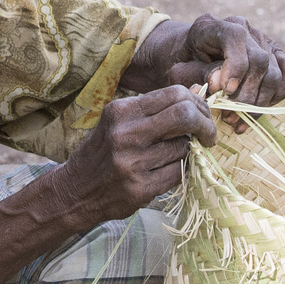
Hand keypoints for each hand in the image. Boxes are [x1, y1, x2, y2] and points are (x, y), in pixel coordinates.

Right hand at [55, 85, 216, 226]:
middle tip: (208, 135)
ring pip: (184, 147)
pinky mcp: (140, 188)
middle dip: (205, 124)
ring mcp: (132, 163)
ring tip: (176, 155)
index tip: (203, 115)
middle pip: (184, 115)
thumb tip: (199, 91)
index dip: (197, 103)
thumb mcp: (119, 122)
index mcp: (121, 111)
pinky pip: (178, 172)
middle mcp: (125, 134)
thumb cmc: (103, 152)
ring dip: (188, 151)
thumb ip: (155, 109)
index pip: (174, 94)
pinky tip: (170, 169)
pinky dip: (182, 170)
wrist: (75, 192)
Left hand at [119, 14, 284, 131]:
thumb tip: (220, 84)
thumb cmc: (178, 65)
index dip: (235, 67)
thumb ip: (197, 74)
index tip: (224, 92)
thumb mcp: (177, 71)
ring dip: (259, 102)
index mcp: (212, 25)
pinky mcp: (274, 53)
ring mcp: (261, 39)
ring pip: (275, 72)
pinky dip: (278, 93)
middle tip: (229, 118)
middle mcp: (242, 27)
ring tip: (238, 120)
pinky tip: (257, 107)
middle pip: (259, 61)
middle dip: (245, 95)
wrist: (185, 59)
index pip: (236, 38)